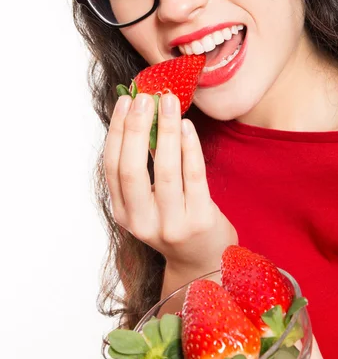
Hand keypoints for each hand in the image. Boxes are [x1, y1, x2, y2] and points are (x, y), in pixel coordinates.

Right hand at [104, 93, 236, 272]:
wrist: (204, 260)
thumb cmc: (176, 220)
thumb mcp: (150, 202)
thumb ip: (143, 169)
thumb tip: (143, 117)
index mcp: (124, 214)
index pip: (113, 168)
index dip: (117, 132)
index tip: (124, 103)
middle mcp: (143, 222)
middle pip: (132, 169)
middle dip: (136, 129)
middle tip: (143, 98)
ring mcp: (171, 225)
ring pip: (165, 170)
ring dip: (165, 131)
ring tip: (169, 103)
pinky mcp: (199, 221)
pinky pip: (194, 176)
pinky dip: (189, 147)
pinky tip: (187, 126)